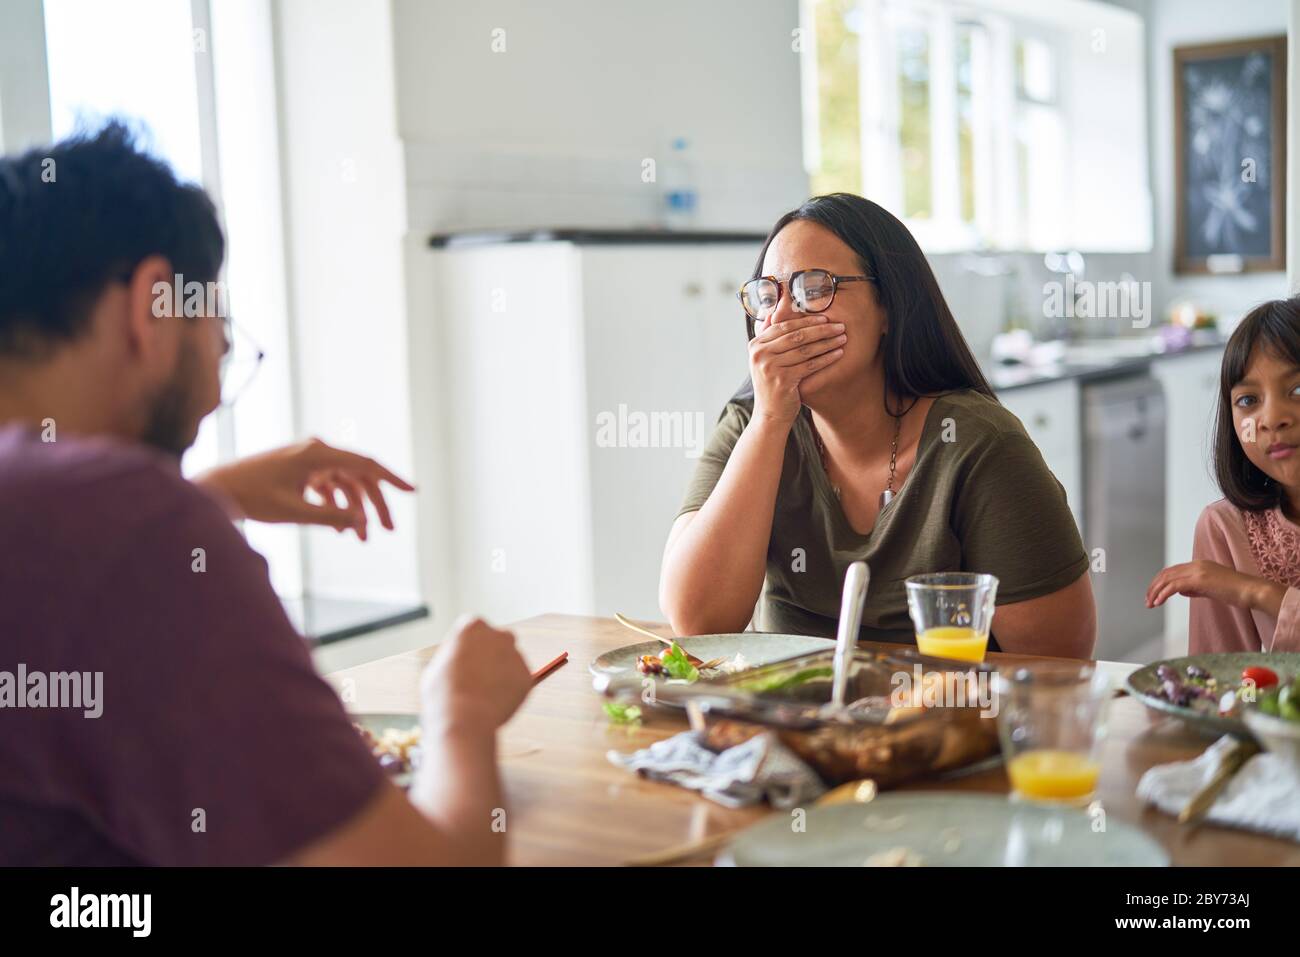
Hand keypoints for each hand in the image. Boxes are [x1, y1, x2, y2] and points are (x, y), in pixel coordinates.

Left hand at [195, 437, 414, 539]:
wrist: (214, 490)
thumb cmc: (250, 498)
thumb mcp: (294, 512)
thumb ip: (332, 518)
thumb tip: (363, 525)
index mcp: (318, 453)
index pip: (366, 464)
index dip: (392, 479)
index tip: (412, 493)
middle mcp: (316, 451)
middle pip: (358, 477)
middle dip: (375, 505)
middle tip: (390, 531)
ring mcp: (307, 460)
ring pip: (344, 485)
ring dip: (355, 510)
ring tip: (362, 539)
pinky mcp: (299, 471)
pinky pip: (329, 487)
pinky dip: (337, 506)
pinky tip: (342, 529)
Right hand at [420, 616, 531, 737]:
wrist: (463, 718)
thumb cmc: (442, 694)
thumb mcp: (437, 667)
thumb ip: (453, 657)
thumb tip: (459, 662)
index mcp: (473, 626)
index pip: (473, 630)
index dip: (466, 648)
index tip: (461, 662)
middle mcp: (498, 635)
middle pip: (497, 641)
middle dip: (490, 655)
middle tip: (476, 677)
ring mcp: (515, 655)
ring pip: (509, 663)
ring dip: (500, 675)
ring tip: (481, 697)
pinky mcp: (526, 676)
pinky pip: (517, 682)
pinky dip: (509, 692)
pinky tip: (493, 704)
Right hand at [747, 314, 845, 424]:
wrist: (770, 414)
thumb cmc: (773, 384)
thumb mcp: (767, 359)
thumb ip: (772, 335)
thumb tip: (781, 304)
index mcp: (755, 345)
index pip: (784, 326)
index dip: (806, 320)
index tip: (825, 318)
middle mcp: (759, 354)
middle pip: (796, 335)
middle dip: (821, 329)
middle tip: (839, 326)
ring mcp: (769, 367)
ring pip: (804, 349)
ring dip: (827, 342)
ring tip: (842, 338)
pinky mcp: (782, 380)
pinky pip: (809, 365)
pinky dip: (826, 358)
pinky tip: (838, 354)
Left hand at [1146, 560, 1279, 612]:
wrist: (1251, 591)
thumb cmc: (1235, 592)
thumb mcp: (1210, 588)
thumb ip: (1194, 588)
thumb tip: (1180, 591)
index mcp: (1198, 565)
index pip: (1171, 571)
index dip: (1159, 583)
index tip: (1153, 595)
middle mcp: (1195, 565)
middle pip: (1166, 574)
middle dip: (1153, 587)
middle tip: (1147, 601)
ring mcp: (1197, 571)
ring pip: (1167, 579)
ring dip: (1156, 592)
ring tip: (1150, 604)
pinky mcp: (1199, 579)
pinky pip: (1175, 586)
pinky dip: (1163, 594)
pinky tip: (1159, 602)